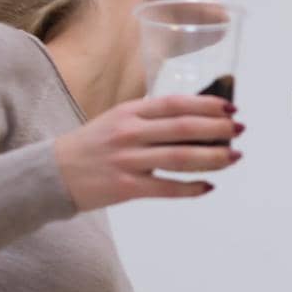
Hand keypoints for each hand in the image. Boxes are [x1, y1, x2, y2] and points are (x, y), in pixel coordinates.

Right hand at [53, 93, 244, 210]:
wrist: (52, 174)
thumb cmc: (92, 146)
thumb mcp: (117, 120)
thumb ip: (151, 118)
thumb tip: (198, 119)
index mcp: (129, 112)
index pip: (175, 103)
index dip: (206, 104)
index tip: (230, 107)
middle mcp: (129, 133)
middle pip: (183, 128)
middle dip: (217, 128)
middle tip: (239, 130)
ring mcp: (127, 160)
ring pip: (180, 158)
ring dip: (212, 157)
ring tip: (234, 157)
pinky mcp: (126, 187)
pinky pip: (166, 188)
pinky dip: (191, 188)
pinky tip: (209, 186)